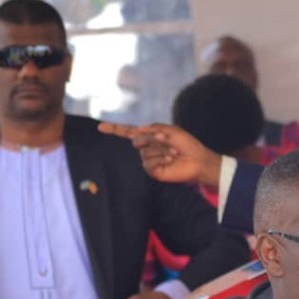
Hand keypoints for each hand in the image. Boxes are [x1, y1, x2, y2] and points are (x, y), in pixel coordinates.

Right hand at [97, 121, 222, 187]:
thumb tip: (136, 132)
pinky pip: (148, 162)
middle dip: (151, 137)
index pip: (128, 132)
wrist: (198, 160)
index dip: (114, 130)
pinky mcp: (153, 171)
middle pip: (136, 139)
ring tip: (174, 151)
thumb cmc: (187, 144)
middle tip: (165, 138)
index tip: (99, 127)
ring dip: (160, 148)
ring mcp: (149, 160)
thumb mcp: (170, 130)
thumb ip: (151, 128)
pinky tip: (171, 158)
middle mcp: (147, 148)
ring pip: (143, 151)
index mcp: (150, 137)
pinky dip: (161, 158)